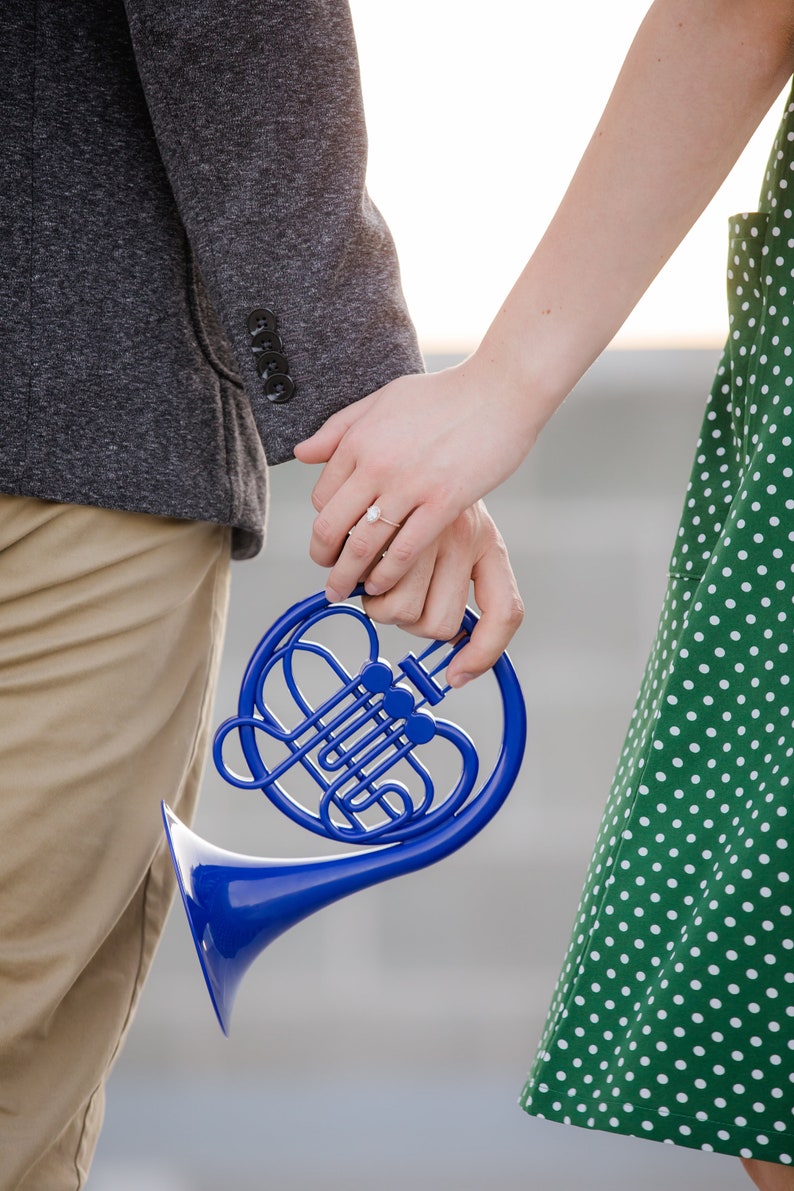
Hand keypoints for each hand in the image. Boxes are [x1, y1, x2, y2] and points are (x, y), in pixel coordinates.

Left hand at [294, 353, 536, 603]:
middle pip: (332, 525)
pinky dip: (387, 574)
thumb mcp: (384, 399)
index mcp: (359, 439)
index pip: (323, 497)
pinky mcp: (444, 502)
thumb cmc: (446, 394)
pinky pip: (404, 549)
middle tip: (328, 577)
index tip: (330, 542)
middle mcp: (377, 464)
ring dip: (348, 576)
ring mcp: (410, 485)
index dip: (323, 525)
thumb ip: (341, 427)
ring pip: (363, 545)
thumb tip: (302, 453)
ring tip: (345, 593)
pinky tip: (381, 585)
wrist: (500, 390)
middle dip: (324, 558)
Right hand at [359, 500, 522, 687]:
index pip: (505, 613)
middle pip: (434, 624)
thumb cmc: (453, 484)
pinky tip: (345, 555)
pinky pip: (364, 572)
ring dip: (372, 602)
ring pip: (396, 607)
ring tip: (364, 578)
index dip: (484, 654)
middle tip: (386, 599)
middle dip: (406, 621)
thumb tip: (460, 674)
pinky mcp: (387, 510)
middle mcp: (463, 537)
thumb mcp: (482, 536)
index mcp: (489, 545)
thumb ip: (486, 599)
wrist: (442, 418)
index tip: (457, 676)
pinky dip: (350, 575)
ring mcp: (426, 525)